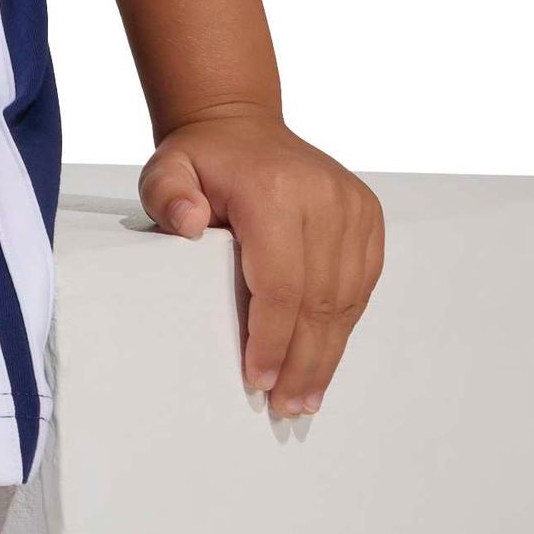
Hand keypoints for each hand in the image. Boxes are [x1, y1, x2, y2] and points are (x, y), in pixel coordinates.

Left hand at [138, 102, 384, 419]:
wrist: (240, 126)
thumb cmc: (202, 159)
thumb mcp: (165, 168)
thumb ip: (166, 195)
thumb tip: (188, 224)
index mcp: (275, 190)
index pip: (280, 284)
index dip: (272, 339)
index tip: (258, 381)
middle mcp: (323, 197)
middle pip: (318, 301)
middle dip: (302, 362)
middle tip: (286, 408)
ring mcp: (352, 206)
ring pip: (345, 300)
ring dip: (326, 354)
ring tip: (306, 397)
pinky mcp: (368, 216)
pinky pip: (361, 285)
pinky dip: (342, 326)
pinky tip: (325, 357)